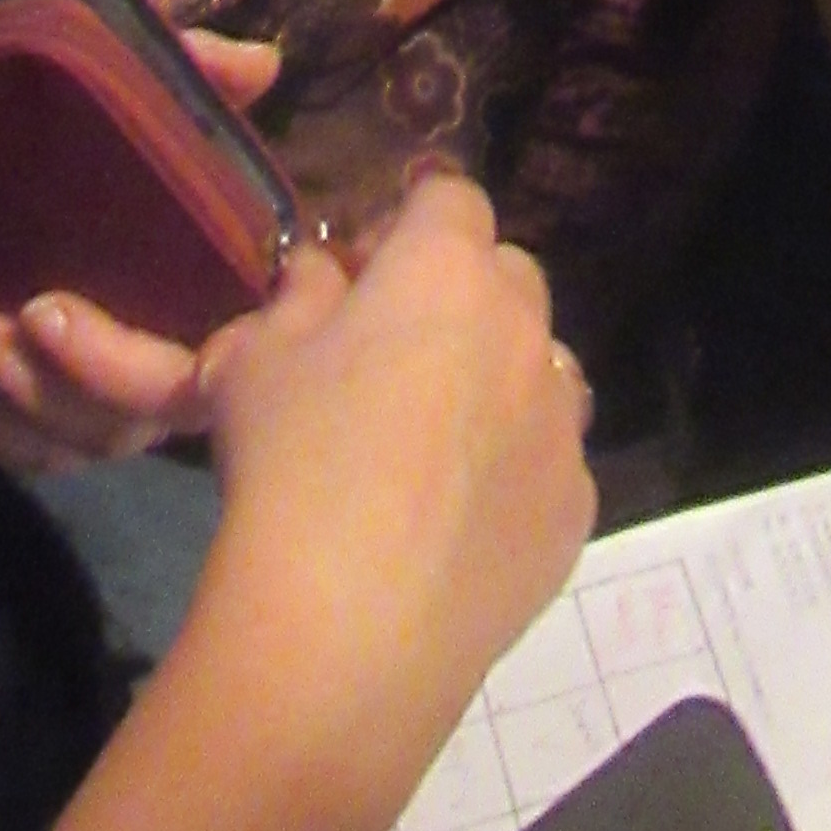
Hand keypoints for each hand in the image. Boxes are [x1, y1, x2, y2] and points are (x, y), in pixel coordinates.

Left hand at [0, 37, 283, 470]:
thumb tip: (259, 65)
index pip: (202, 361)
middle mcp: (187, 347)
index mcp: (226, 284)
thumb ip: (200, 71)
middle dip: (60, 381)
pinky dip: (3, 434)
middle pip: (138, 415)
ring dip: (23, 406)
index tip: (45, 308)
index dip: (126, 360)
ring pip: (92, 438)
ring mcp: (131, 382)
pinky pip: (52, 448)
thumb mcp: (155, 69)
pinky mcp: (80, 397)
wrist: (45, 122)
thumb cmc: (115, 103)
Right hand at [44, 173, 594, 830]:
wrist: (348, 635)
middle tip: (390, 355)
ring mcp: (562, 424)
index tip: (357, 275)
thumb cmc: (290, 469)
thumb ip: (296, 298)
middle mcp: (524, 330)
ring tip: (430, 444)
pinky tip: (456, 523)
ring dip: (498, 377)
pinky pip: (550, 460)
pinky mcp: (576, 511)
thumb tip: (324, 277)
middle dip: (457, 293)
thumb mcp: (254, 361)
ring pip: (541, 367)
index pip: (447, 195)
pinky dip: (513, 469)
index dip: (402, 224)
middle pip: (505, 275)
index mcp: (446, 270)